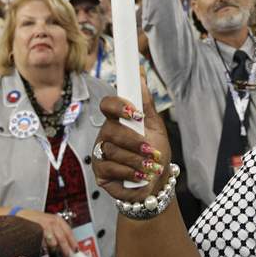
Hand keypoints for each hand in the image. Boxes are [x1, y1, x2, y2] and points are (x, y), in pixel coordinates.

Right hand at [13, 209, 78, 256]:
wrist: (21, 215)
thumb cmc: (36, 220)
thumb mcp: (50, 222)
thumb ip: (58, 232)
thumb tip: (66, 244)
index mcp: (57, 220)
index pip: (69, 231)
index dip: (73, 242)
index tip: (76, 250)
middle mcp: (52, 222)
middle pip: (62, 238)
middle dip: (65, 249)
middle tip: (66, 256)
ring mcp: (45, 226)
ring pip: (53, 242)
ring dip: (53, 248)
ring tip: (51, 249)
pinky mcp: (37, 231)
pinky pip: (44, 243)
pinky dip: (44, 246)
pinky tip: (42, 245)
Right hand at [91, 76, 171, 202]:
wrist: (156, 181)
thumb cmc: (154, 152)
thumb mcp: (155, 127)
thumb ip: (146, 104)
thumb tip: (141, 75)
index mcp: (117, 120)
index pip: (108, 105)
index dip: (119, 106)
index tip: (136, 114)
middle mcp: (105, 135)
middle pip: (111, 130)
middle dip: (134, 141)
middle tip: (152, 151)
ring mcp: (100, 153)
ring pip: (112, 151)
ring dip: (136, 160)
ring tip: (152, 166)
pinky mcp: (100, 172)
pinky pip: (110, 169)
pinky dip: (130, 173)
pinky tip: (142, 176)